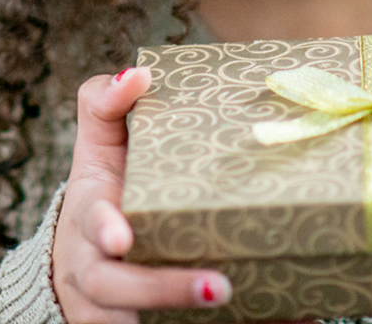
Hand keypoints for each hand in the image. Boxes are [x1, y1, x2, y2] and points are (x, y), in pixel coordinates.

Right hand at [50, 67, 235, 322]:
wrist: (87, 266)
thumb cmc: (107, 194)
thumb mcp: (99, 148)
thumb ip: (106, 105)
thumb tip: (138, 73)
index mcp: (89, 218)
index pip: (90, 223)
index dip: (103, 230)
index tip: (122, 235)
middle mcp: (98, 272)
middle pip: (118, 290)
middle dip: (163, 289)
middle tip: (219, 286)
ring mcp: (120, 310)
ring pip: (142, 322)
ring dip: (188, 313)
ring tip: (241, 302)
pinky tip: (284, 319)